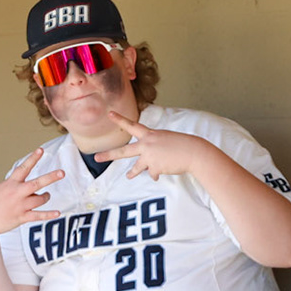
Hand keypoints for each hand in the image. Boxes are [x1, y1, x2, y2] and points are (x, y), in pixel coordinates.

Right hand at [0, 153, 64, 238]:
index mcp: (10, 183)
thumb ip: (17, 187)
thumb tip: (34, 190)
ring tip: (46, 195)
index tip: (41, 150)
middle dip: (50, 178)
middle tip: (62, 172)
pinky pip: (38, 215)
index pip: (23, 168)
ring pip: (40, 199)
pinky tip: (58, 213)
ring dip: (46, 197)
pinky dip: (49, 214)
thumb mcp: (2, 189)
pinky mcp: (21, 217)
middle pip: (36, 184)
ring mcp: (19, 205)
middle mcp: (16, 193)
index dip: (32, 158)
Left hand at [91, 112, 214, 180]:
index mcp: (149, 135)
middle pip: (123, 151)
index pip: (132, 125)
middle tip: (96, 157)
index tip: (109, 114)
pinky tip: (166, 169)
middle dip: (109, 155)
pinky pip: (152, 174)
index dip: (120, 119)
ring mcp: (149, 157)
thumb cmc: (183, 145)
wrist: (193, 152)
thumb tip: (147, 165)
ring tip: (128, 176)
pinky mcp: (154, 168)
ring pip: (136, 168)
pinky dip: (158, 173)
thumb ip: (153, 148)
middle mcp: (146, 145)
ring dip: (132, 173)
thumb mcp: (166, 140)